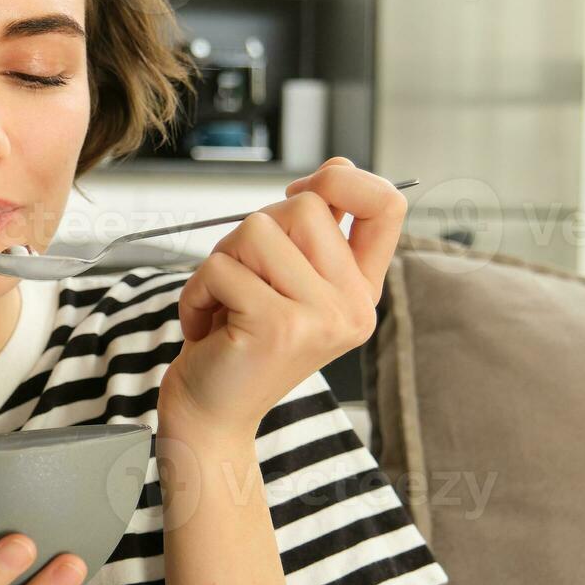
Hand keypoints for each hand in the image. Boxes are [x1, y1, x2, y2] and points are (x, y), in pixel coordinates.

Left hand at [162, 157, 408, 441]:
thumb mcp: (286, 281)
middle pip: (305, 207)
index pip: (387, 206)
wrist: (211, 417)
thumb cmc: (239, 342)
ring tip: (223, 304)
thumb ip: (315, 229)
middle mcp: (353, 306)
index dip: (342, 182)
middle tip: (240, 282)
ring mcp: (321, 319)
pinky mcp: (278, 327)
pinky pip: (222, 267)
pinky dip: (196, 291)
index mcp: (361, 290)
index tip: (297, 198)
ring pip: (258, 230)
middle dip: (251, 233)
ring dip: (221, 262)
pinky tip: (206, 325)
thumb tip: (337, 167)